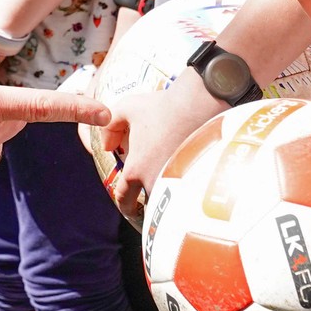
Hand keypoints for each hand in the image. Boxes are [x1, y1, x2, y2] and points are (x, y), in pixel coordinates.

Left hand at [106, 75, 221, 223]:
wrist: (201, 104)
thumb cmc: (162, 106)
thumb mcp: (125, 109)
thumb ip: (109, 128)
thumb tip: (109, 147)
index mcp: (136, 169)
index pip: (124, 197)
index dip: (124, 204)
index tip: (129, 207)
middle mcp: (155, 182)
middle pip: (150, 204)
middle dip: (150, 205)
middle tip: (155, 204)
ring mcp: (179, 183)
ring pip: (171, 201)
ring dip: (171, 200)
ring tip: (176, 197)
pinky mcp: (200, 180)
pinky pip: (190, 195)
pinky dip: (189, 194)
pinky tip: (194, 188)